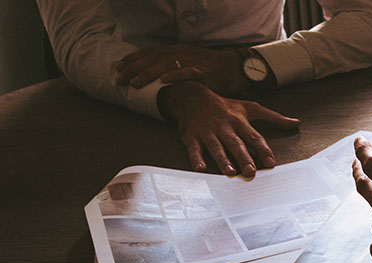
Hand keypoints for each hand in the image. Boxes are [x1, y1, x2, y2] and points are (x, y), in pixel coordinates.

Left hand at [115, 44, 250, 95]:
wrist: (234, 70)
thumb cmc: (210, 70)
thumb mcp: (187, 63)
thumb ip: (171, 67)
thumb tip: (151, 76)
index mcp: (176, 51)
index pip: (149, 52)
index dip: (132, 59)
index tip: (117, 68)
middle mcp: (181, 53)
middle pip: (152, 59)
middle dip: (133, 68)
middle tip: (119, 79)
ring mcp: (192, 62)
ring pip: (165, 65)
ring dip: (147, 73)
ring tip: (135, 83)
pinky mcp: (204, 72)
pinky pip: (188, 72)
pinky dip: (175, 75)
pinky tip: (163, 80)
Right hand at [158, 81, 299, 176]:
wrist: (193, 97)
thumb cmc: (226, 106)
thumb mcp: (251, 108)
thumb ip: (274, 118)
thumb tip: (296, 123)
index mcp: (240, 122)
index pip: (254, 137)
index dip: (263, 150)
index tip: (270, 163)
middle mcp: (225, 128)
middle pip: (236, 144)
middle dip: (244, 157)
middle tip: (251, 171)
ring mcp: (208, 133)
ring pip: (216, 147)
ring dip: (223, 160)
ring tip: (230, 172)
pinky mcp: (192, 137)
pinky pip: (194, 149)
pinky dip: (196, 158)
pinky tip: (200, 168)